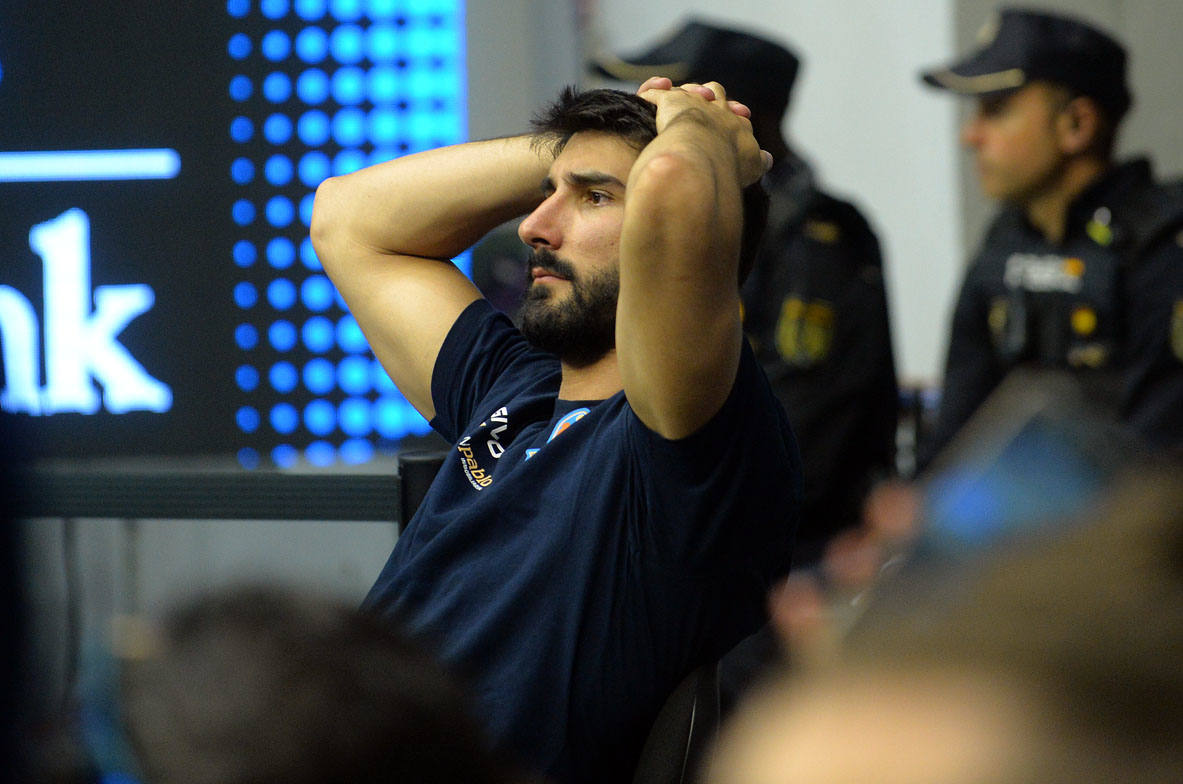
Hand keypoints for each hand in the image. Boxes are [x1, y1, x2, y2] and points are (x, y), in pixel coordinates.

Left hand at [636, 76, 773, 183]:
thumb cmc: (727, 165)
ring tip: (679, 98)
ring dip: (684, 93)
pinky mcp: (669, 102)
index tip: (732, 120)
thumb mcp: (752, 166)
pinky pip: (655, 93)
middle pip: (716, 93)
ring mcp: (693, 103)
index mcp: (736, 124)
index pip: (735, 115)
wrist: (704, 154)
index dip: (732, 116)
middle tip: (707, 100)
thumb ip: (759, 161)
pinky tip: (647, 97)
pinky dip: (651, 92)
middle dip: (712, 96)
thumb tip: (767, 159)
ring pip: (688, 90)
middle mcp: (717, 109)